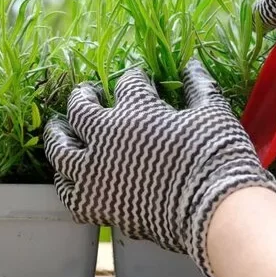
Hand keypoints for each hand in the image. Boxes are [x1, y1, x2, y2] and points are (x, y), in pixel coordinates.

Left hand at [43, 59, 275, 276]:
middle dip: (83, 97)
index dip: (135, 77)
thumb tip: (191, 64)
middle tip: (88, 93)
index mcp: (135, 111)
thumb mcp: (213, 113)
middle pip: (79, 110)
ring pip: (60, 152)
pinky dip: (66, 184)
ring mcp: (97, 174)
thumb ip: (199, 86)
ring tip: (59, 130)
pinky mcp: (99, 207)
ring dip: (57, 137)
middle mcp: (106, 139)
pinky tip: (69, 178)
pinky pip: (70, 195)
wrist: (216, 212)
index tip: (141, 79)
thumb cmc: (217, 158)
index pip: (128, 83)